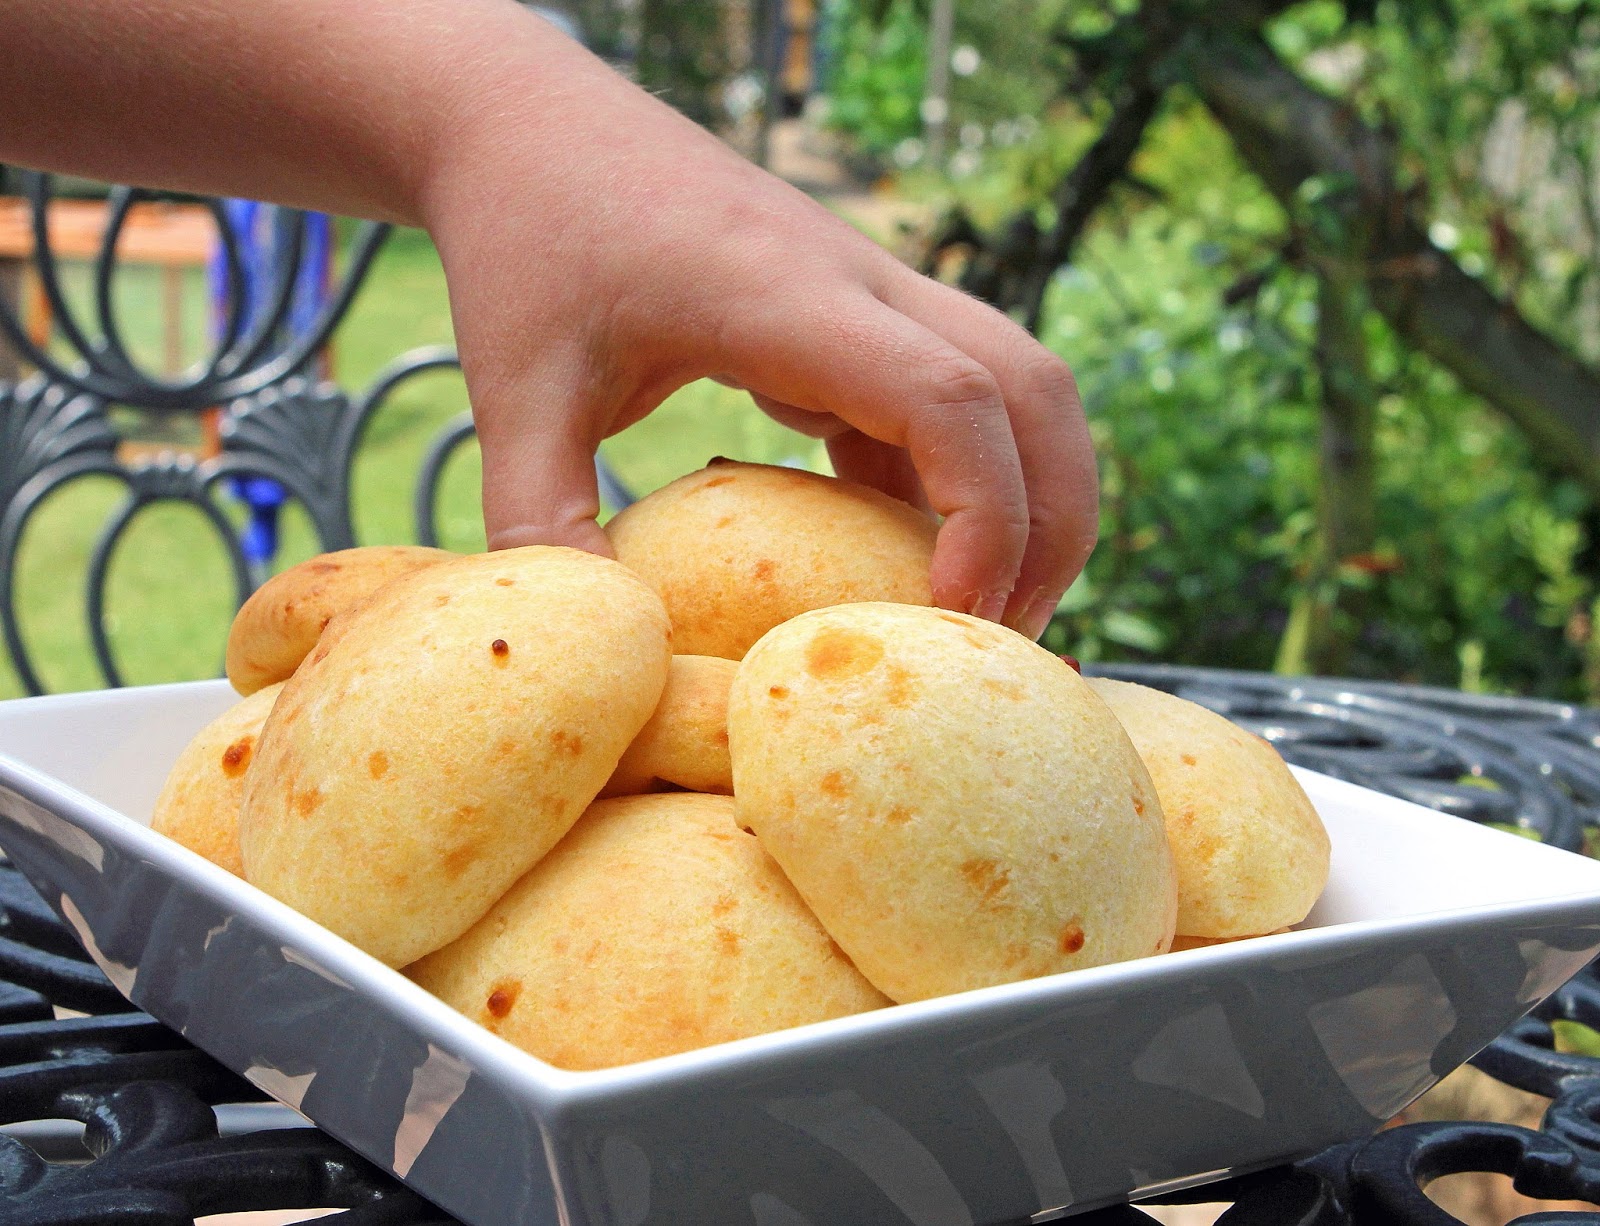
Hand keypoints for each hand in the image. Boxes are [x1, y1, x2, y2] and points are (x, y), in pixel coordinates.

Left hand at [421, 14, 1097, 639]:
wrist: (529, 120)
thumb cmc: (526, 237)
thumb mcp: (516, 388)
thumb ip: (540, 518)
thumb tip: (597, 647)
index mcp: (789, 296)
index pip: (954, 395)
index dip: (988, 516)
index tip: (956, 620)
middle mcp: (857, 285)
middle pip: (1033, 391)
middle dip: (1050, 524)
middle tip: (1004, 645)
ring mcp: (862, 294)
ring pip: (1010, 389)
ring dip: (1021, 501)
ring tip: (973, 619)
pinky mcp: (844, 316)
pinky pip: (938, 400)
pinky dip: (947, 484)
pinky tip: (897, 562)